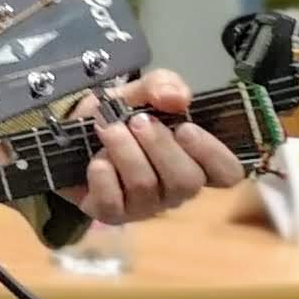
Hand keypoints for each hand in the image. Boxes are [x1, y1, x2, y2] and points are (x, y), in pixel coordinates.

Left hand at [69, 68, 246, 226]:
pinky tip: (96, 160)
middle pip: (187, 182)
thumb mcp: (140, 91)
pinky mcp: (112, 214)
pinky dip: (103, 176)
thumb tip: (177, 97)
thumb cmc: (118, 115)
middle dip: (159, 146)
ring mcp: (145, 205)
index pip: (227, 172)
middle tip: (136, 121)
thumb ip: (162, 85)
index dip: (212, 154)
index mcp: (195, 159)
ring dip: (125, 151)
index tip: (185, 128)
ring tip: (107, 128)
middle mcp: (176, 188)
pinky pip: (114, 203)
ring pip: (146, 186)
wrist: (70, 131)